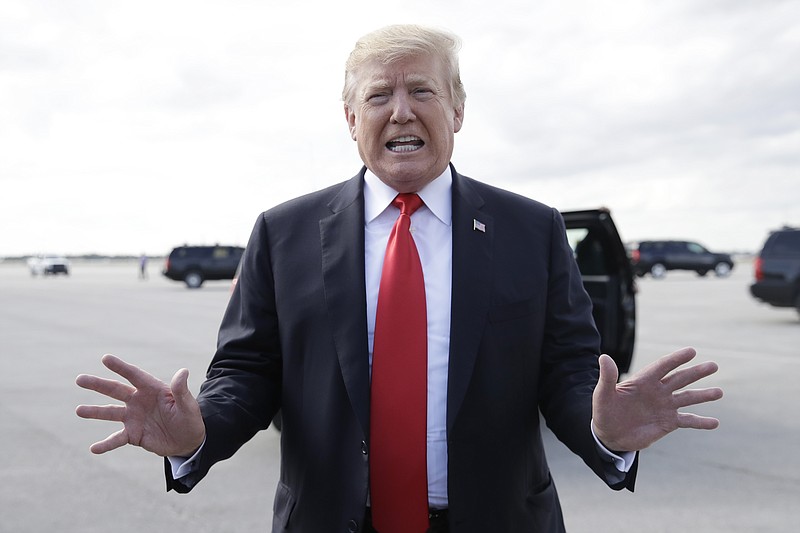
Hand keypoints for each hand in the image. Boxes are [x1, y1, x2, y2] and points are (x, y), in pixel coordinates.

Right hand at [75, 354, 205, 456]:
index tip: (105, 358)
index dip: (120, 367)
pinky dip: (105, 444)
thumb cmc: (189, 418)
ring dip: (94, 412)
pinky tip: (93, 448)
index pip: (134, 375)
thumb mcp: (187, 405)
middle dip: (98, 385)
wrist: (188, 440)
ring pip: (110, 413)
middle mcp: (139, 401)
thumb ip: (181, 390)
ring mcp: (133, 418)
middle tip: (80, 379)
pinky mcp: (133, 435)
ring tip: (79, 410)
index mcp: (152, 389)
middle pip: (116, 390)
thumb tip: (183, 371)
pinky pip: (116, 439)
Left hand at [592, 347, 722, 451]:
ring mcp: (664, 406)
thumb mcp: (603, 394)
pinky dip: (701, 422)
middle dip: (696, 372)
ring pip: (688, 398)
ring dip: (703, 395)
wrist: (609, 434)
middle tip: (714, 366)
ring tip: (719, 392)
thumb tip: (604, 357)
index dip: (676, 359)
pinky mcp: (668, 422)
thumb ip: (607, 377)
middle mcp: (657, 391)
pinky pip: (688, 421)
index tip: (692, 351)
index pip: (662, 366)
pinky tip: (715, 423)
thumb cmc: (604, 412)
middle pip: (680, 378)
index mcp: (643, 381)